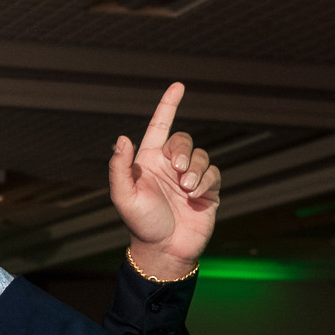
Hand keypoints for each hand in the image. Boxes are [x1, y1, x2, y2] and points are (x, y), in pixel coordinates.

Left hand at [109, 82, 221, 280]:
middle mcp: (170, 165)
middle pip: (184, 140)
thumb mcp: (123, 196)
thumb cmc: (141, 224)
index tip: (179, 85)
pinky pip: (213, 174)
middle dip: (183, 151)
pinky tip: (194, 198)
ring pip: (202, 156)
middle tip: (178, 171)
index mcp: (148, 161)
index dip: (169, 105)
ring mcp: (190, 177)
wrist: (165, 250)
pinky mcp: (208, 190)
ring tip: (186, 189)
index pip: (160, 126)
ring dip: (195, 170)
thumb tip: (122, 138)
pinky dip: (205, 182)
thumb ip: (120, 167)